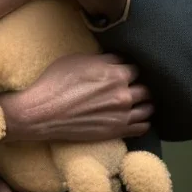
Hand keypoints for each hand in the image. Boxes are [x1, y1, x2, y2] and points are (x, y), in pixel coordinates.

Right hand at [0, 52, 152, 141]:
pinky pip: (142, 127)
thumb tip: (116, 60)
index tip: (123, 70)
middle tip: (131, 86)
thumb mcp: (77, 60)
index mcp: (116, 74)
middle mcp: (124, 94)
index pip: (135, 68)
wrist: (43, 112)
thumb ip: (102, 60)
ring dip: (144, 103)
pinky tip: (137, 117)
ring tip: (138, 102)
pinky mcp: (117, 131)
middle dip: (139, 85)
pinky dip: (143, 121)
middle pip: (145, 88)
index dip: (128, 68)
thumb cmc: (56, 82)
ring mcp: (123, 115)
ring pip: (148, 108)